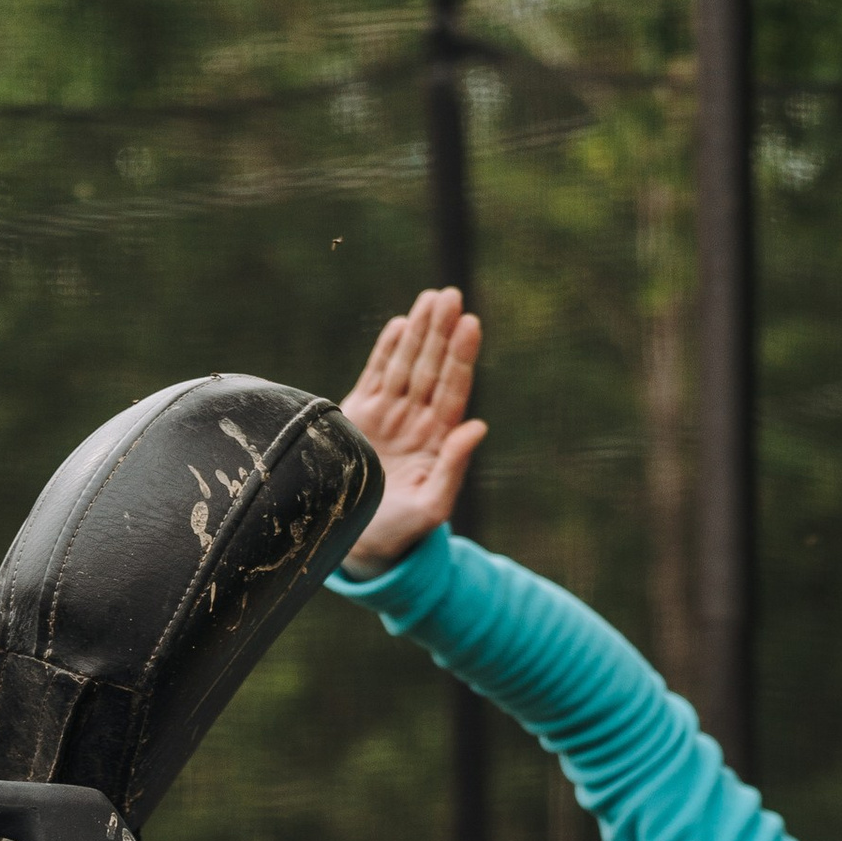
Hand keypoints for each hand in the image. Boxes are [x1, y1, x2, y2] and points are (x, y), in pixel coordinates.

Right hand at [340, 285, 486, 568]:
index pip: (453, 389)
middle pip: (432, 367)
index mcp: (438, 440)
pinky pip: (378, 374)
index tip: (470, 324)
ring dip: (419, 331)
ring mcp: (391, 414)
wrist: (364, 544)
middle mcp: (417, 421)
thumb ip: (455, 466)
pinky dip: (388, 350)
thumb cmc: (404, 532)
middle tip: (451, 296)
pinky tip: (400, 324)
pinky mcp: (362, 413)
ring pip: (407, 363)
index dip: (461, 356)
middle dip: (441, 332)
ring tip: (432, 299)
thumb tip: (479, 425)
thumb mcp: (433, 505)